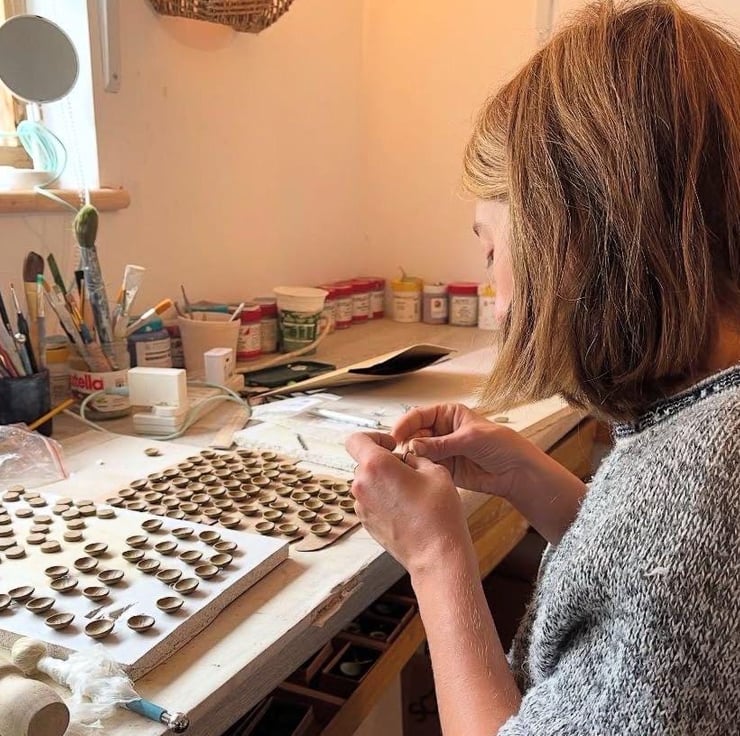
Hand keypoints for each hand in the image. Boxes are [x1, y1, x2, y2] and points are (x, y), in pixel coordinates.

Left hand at [345, 431, 470, 574]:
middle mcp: (362, 485)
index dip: (374, 437)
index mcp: (375, 466)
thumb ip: (415, 457)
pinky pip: (371, 501)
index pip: (356, 439)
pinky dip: (384, 499)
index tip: (391, 445)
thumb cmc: (438, 514)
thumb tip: (407, 458)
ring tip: (411, 493)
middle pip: (364, 462)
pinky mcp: (366, 523)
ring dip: (384, 482)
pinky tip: (406, 508)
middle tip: (409, 472)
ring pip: (368, 483)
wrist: (436, 554)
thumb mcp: (435, 471)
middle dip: (384, 462)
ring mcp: (362, 506)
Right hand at [392, 403, 540, 499]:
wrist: (516, 472)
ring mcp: (442, 450)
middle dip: (405, 443)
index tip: (395, 436)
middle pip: (414, 434)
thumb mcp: (470, 438)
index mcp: (448, 414)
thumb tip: (413, 446)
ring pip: (417, 452)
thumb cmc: (501, 445)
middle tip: (400, 453)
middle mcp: (441, 431)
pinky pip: (425, 467)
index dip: (405, 424)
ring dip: (410, 458)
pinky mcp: (444, 468)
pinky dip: (419, 470)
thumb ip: (441, 443)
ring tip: (407, 465)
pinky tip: (417, 473)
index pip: (418, 415)